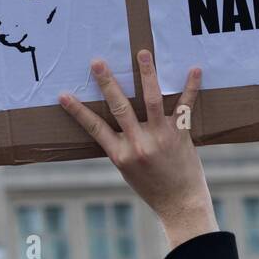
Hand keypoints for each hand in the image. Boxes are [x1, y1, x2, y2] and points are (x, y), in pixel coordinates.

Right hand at [59, 49, 216, 251]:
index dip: (78, 111)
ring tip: (143, 54)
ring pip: (151, 100)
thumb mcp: (129, 171)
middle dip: (107, 83)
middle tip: (97, 62)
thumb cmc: (152, 188)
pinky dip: (190, 87)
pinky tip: (194, 70)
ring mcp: (160, 138)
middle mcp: (138, 144)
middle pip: (120, 107)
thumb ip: (121, 148)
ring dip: (147, 74)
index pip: (95, 128)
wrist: (180, 204)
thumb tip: (114, 125)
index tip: (63, 95)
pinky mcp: (180, 135)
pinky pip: (185, 107)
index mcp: (121, 155)